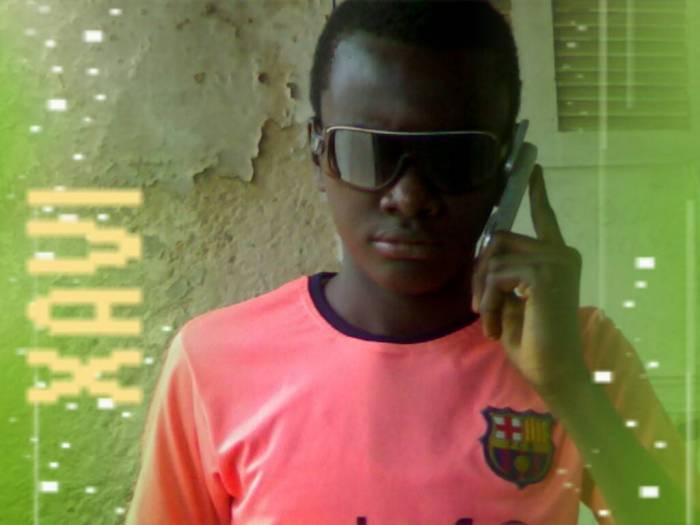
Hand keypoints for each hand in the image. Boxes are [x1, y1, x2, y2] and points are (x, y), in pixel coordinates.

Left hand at [471, 165, 586, 393]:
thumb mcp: (510, 300)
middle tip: (478, 306)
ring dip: (482, 293)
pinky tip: (494, 324)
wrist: (553, 373)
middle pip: (499, 239)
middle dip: (479, 272)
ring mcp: (556, 260)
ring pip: (494, 258)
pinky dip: (487, 301)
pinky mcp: (545, 273)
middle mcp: (561, 253)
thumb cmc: (532, 342)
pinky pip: (496, 275)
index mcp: (556, 258)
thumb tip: (483, 254)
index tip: (533, 166)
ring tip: (488, 322)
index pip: (544, 217)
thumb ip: (502, 273)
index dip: (536, 192)